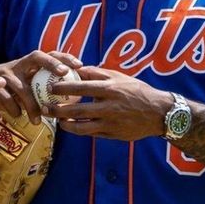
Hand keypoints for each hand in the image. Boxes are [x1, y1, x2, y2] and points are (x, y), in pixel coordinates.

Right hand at [0, 51, 82, 122]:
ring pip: (23, 87)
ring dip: (32, 105)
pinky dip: (14, 110)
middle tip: (64, 74)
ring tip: (37, 121)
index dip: (63, 57)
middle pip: (37, 57)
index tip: (79, 65)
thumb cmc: (5, 90)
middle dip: (52, 63)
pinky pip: (7, 100)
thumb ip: (37, 88)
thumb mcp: (21, 85)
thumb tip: (65, 101)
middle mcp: (17, 64)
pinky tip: (18, 116)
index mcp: (26, 64)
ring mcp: (4, 73)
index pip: (47, 54)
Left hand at [49, 66, 174, 141]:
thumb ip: (98, 73)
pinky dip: (79, 130)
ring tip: (57, 120)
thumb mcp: (120, 77)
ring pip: (82, 126)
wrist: (159, 112)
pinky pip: (92, 133)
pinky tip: (71, 127)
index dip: (63, 87)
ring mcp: (111, 122)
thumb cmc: (138, 91)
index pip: (81, 87)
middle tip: (45, 108)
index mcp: (110, 89)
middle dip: (57, 109)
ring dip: (66, 124)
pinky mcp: (113, 134)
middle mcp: (109, 106)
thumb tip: (78, 69)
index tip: (50, 87)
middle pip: (77, 109)